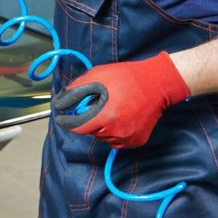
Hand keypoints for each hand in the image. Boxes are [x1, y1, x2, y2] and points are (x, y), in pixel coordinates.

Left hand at [52, 51, 189, 147]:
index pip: (77, 127)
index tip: (64, 115)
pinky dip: (114, 131)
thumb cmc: (126, 77)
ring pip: (103, 137)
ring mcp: (128, 139)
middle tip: (96, 104)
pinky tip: (120, 116)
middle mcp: (117, 132)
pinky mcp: (137, 141)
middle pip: (90, 132)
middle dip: (88, 119)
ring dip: (101, 126)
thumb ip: (76, 90)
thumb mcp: (96, 76)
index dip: (68, 120)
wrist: (156, 84)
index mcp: (106, 117)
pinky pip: (117, 140)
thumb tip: (61, 101)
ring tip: (110, 108)